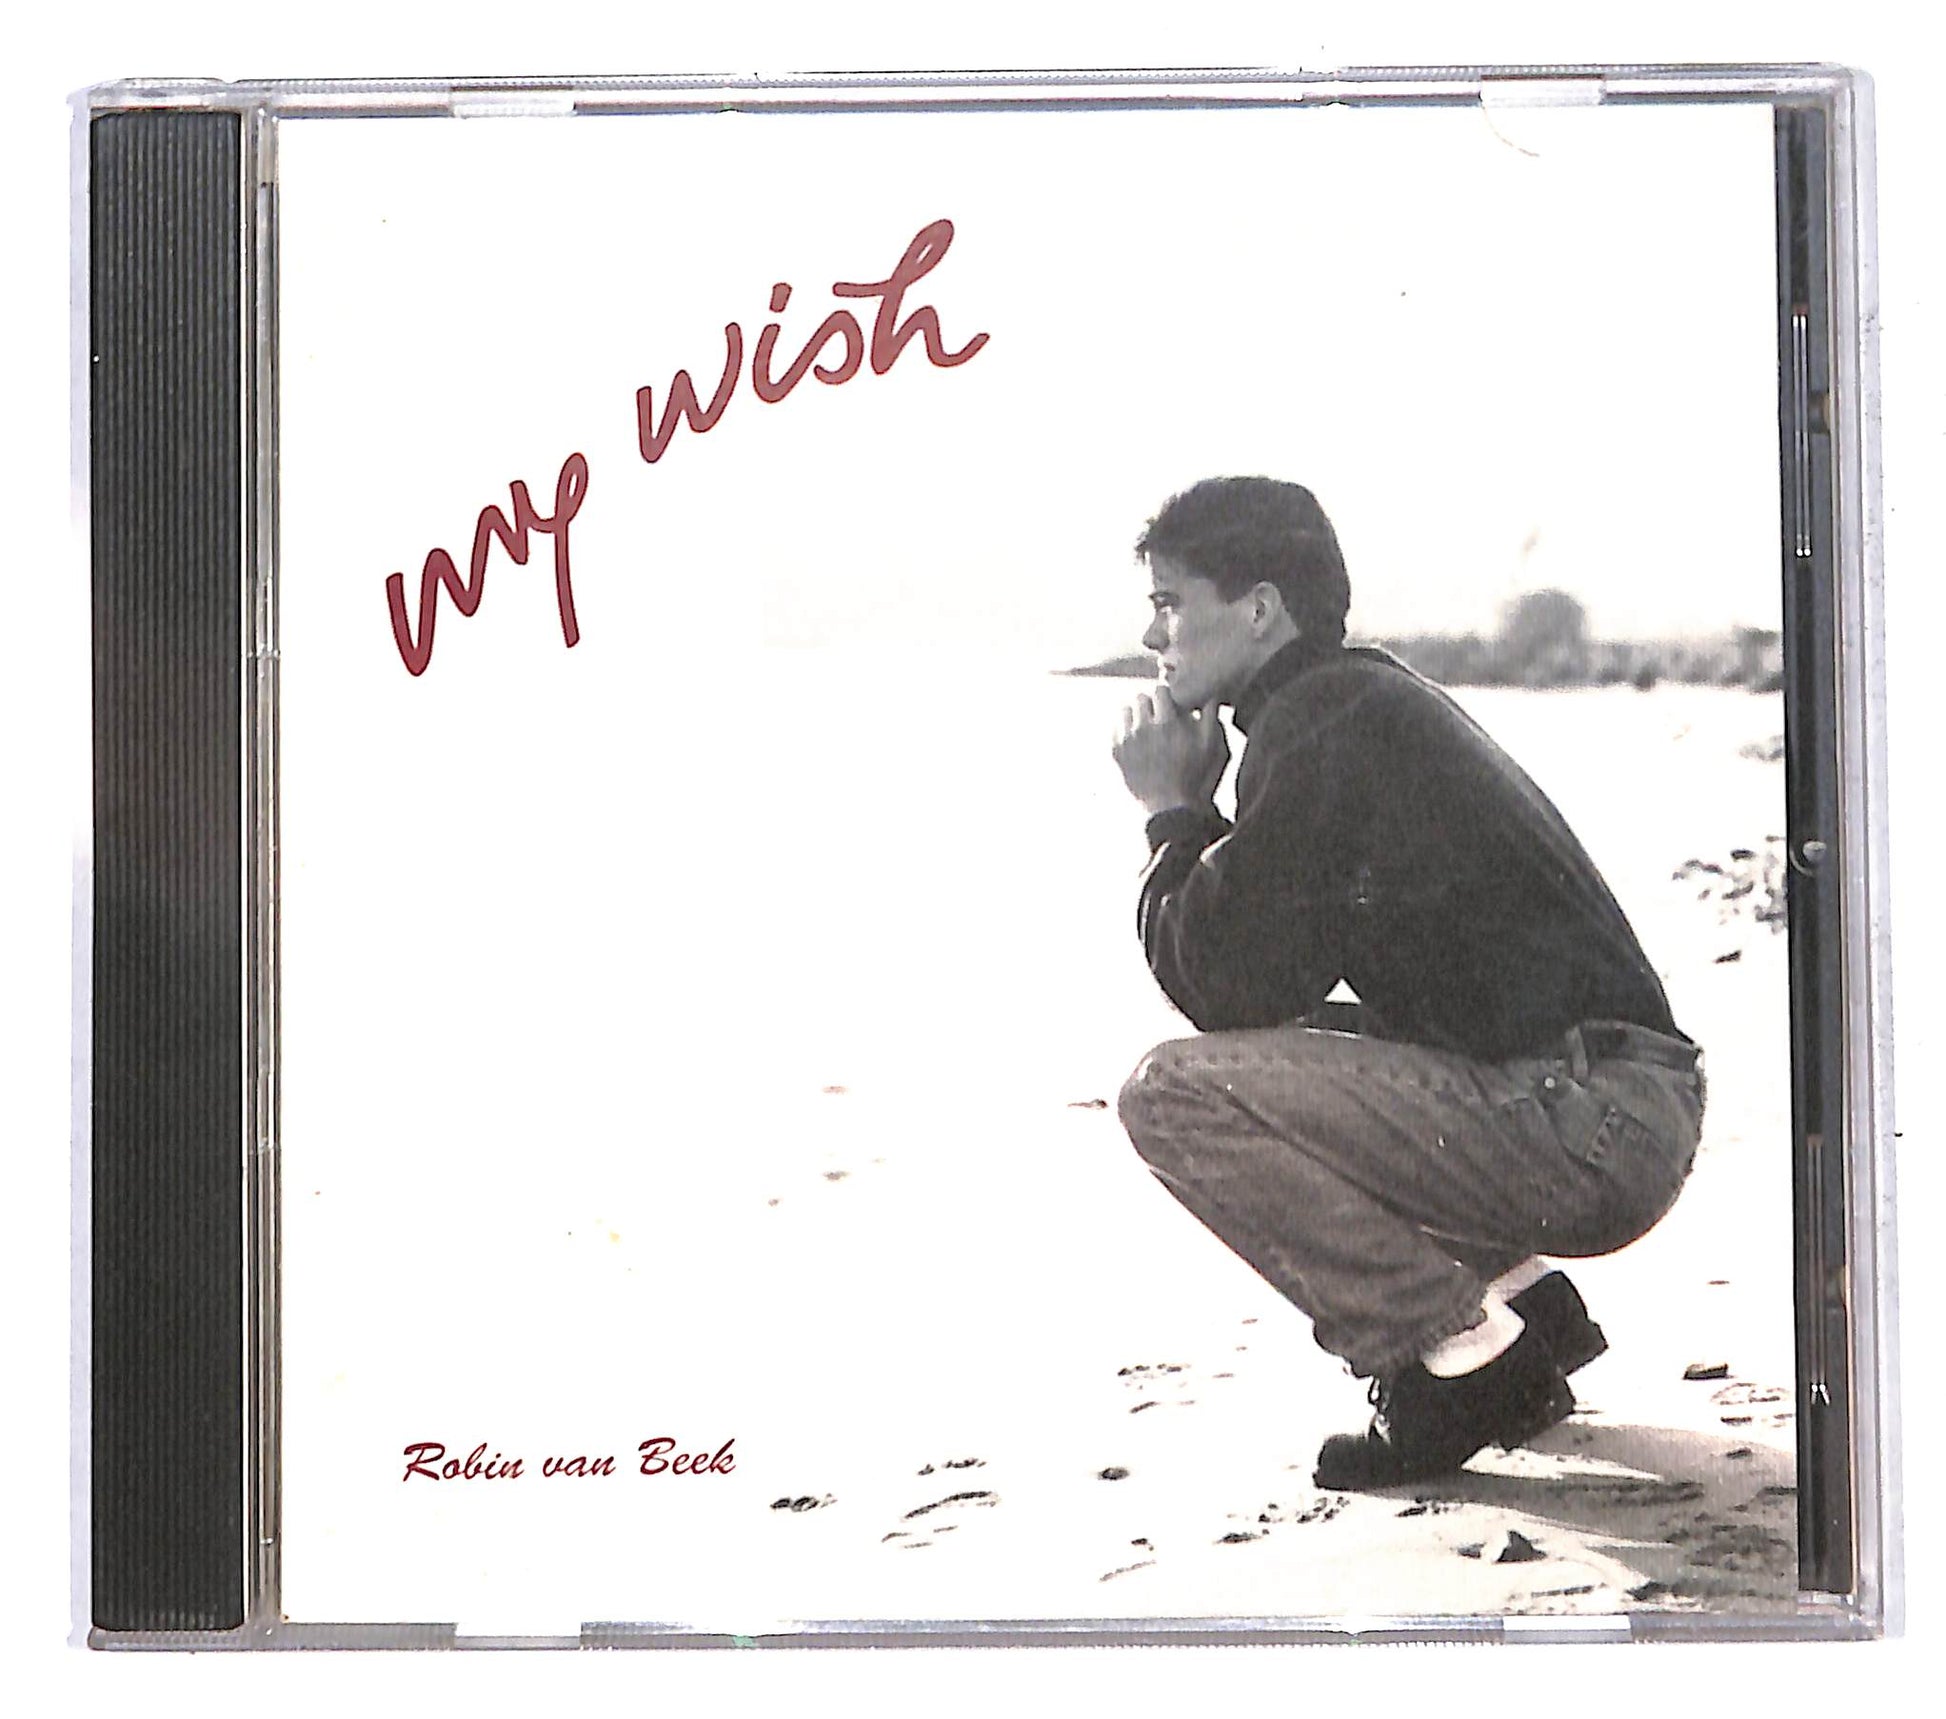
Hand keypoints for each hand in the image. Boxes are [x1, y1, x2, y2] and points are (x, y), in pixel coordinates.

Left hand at [1113, 685, 1229, 816]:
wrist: (1170, 807)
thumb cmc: (1195, 778)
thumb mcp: (1212, 749)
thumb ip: (1212, 719)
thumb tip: (1210, 697)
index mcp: (1168, 723)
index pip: (1160, 690)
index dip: (1167, 695)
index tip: (1171, 703)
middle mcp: (1144, 728)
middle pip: (1140, 698)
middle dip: (1150, 703)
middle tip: (1158, 714)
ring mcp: (1127, 741)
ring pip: (1125, 711)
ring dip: (1135, 714)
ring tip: (1145, 725)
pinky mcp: (1117, 754)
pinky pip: (1115, 729)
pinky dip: (1124, 730)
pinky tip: (1134, 738)